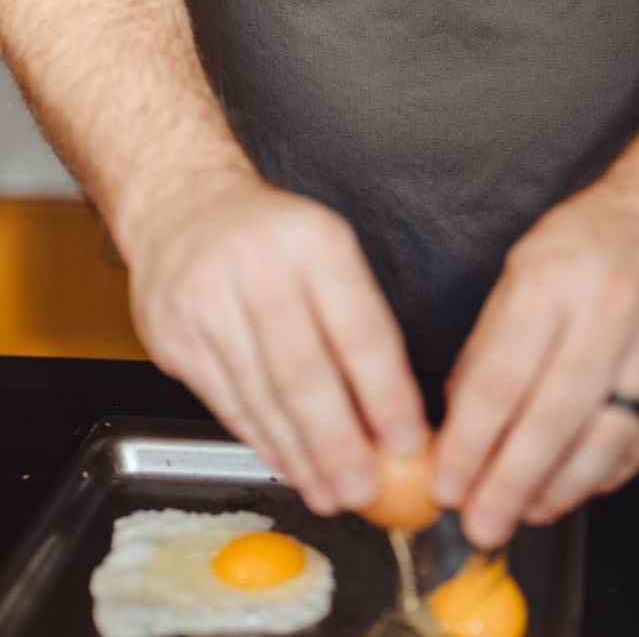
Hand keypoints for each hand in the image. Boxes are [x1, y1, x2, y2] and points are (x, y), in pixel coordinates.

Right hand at [126, 174, 426, 514]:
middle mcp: (257, 268)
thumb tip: (391, 406)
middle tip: (364, 487)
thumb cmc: (271, 234)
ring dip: (299, 454)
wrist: (183, 205)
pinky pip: (225, 400)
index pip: (359, 331)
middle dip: (338, 442)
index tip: (406, 440)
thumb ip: (358, 319)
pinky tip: (286, 461)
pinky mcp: (174, 335)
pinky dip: (260, 438)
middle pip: (304, 373)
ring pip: (261, 396)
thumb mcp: (329, 249)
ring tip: (329, 490)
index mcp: (313, 242)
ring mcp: (207, 301)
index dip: (385, 395)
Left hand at [432, 180, 638, 547]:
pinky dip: (602, 477)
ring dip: (557, 491)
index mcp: (550, 282)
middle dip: (509, 483)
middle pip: (551, 420)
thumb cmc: (586, 241)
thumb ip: (488, 345)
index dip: (469, 443)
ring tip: (523, 512)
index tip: (447, 481)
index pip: (500, 380)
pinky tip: (571, 489)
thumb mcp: (518, 271)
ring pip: (603, 442)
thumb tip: (459, 419)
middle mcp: (606, 313)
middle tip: (480, 521)